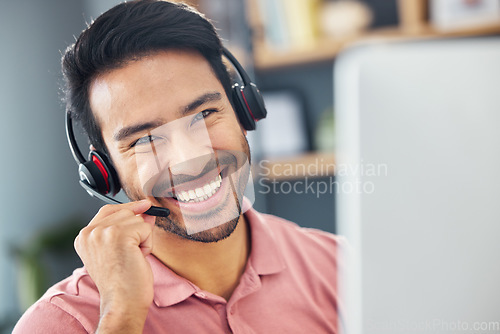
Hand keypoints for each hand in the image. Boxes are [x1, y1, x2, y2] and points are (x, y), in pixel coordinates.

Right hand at [74, 200, 154, 332]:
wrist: (123, 302)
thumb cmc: (123, 282)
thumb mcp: (121, 249)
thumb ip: (128, 228)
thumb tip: (146, 211)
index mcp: (84, 237)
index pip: (108, 210)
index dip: (129, 208)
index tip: (143, 207)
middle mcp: (89, 233)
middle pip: (125, 212)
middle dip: (136, 230)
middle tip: (130, 254)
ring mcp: (102, 232)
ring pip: (138, 219)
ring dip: (143, 238)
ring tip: (132, 257)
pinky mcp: (118, 235)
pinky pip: (146, 227)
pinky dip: (148, 244)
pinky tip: (137, 258)